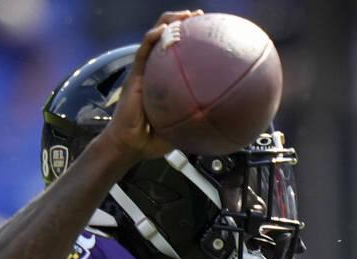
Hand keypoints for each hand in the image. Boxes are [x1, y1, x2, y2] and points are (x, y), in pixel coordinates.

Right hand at [99, 10, 203, 164]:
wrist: (131, 145)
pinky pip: (143, 52)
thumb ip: (199, 120)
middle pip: (168, 38)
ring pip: (155, 37)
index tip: (209, 32)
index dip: (192, 40)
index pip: (179, 54)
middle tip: (200, 16)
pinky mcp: (134, 74)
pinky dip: (153, 38)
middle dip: (183, 22)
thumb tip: (226, 121)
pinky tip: (163, 30)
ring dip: (170, 21)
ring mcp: (144, 71)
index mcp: (166, 80)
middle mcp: (155, 71)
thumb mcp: (184, 128)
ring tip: (186, 15)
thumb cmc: (154, 140)